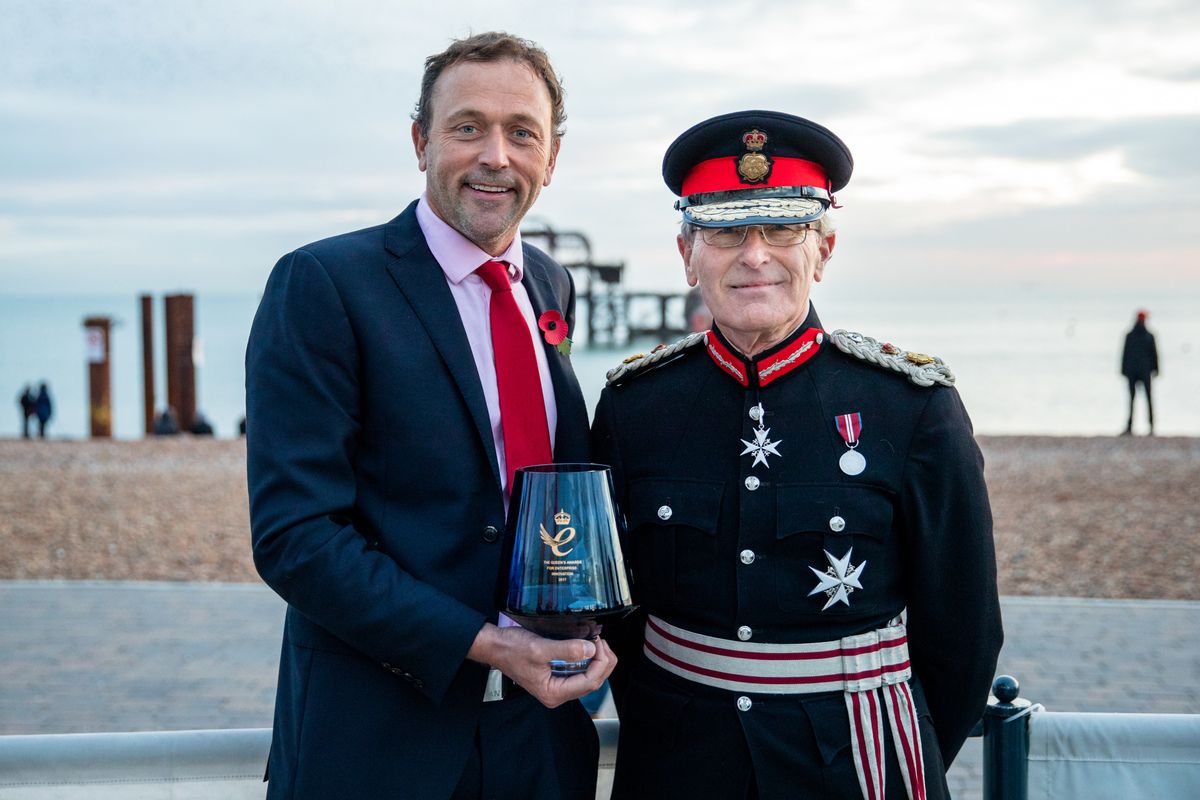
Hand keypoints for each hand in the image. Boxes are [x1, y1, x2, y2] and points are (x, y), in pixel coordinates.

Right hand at [467, 623, 616, 708]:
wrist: (495, 647)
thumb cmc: (511, 649)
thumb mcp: (540, 649)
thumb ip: (566, 650)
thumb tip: (591, 650)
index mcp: (553, 693)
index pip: (589, 682)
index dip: (600, 663)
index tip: (599, 644)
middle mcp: (557, 694)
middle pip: (592, 682)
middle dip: (602, 662)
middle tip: (601, 642)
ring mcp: (557, 686)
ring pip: (588, 678)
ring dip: (597, 661)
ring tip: (598, 643)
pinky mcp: (556, 676)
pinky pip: (580, 672)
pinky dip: (588, 660)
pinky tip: (589, 647)